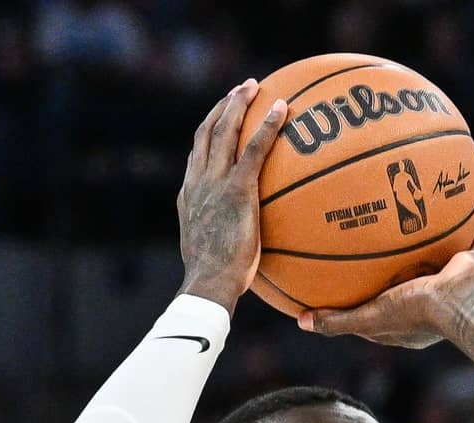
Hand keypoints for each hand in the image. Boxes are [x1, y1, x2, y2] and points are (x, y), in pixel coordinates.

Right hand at [177, 80, 287, 308]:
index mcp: (189, 197)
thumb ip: (224, 243)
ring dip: (238, 104)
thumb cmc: (214, 282)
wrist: (209, 284)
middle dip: (222, 108)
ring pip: (224, 131)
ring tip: (254, 87)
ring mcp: (215, 183)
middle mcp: (198, 182)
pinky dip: (268, 125)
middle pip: (206, 133)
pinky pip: (255, 148)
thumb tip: (240, 251)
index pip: (196, 157)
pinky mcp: (237, 188)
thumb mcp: (213, 257)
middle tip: (239, 91)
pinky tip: (283, 109)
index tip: (219, 120)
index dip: (207, 135)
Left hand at [300, 216, 473, 347]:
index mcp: (413, 321)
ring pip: (443, 255)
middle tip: (384, 240)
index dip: (370, 296)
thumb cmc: (416, 311)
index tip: (353, 279)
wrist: (463, 301)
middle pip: (414, 278)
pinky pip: (473, 237)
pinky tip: (455, 195)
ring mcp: (458, 284)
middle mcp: (437, 303)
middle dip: (402, 262)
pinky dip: (469, 222)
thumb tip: (301, 322)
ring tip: (419, 212)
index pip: (385, 308)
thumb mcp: (369, 318)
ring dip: (433, 238)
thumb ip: (337, 321)